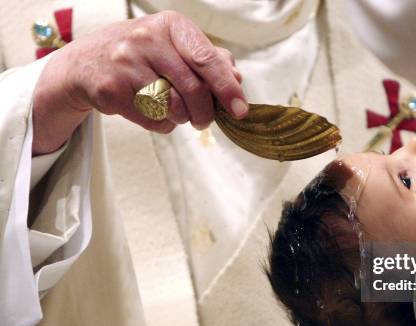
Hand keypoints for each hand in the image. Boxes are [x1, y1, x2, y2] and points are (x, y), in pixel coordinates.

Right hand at [33, 10, 246, 153]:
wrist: (87, 61)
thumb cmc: (144, 55)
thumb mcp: (175, 46)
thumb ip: (209, 60)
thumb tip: (236, 80)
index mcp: (170, 25)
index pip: (206, 59)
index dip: (227, 88)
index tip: (240, 110)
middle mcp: (146, 38)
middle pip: (193, 89)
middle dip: (205, 112)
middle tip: (204, 121)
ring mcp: (125, 62)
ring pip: (173, 107)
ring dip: (181, 118)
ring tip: (173, 109)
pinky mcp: (111, 88)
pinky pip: (152, 119)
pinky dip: (161, 123)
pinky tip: (152, 111)